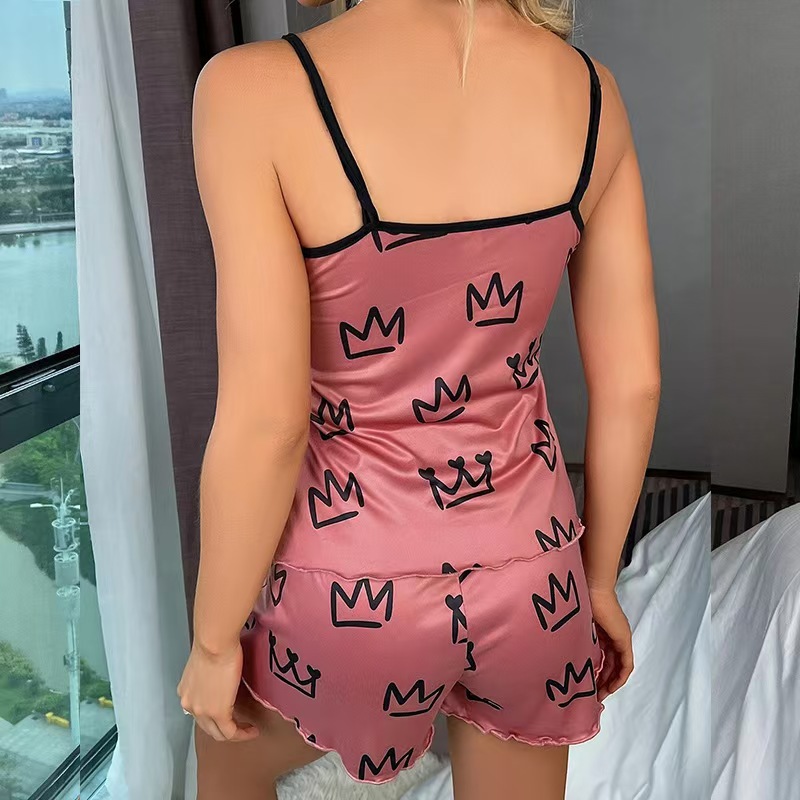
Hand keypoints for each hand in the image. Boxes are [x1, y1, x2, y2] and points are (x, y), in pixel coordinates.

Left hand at [177, 638, 259, 742]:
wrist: (214, 642)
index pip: (199, 711)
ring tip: (248, 729)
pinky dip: (242, 734)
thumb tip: (221, 675)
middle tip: (240, 725)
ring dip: (234, 734)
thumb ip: (209, 675)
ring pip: (218, 733)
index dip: (214, 715)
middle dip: (224, 729)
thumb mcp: (206, 663)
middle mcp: (190, 705)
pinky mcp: (218, 713)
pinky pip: (231, 732)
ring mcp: (202, 711)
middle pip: (207, 727)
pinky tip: (252, 730)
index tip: (230, 711)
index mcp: (186, 692)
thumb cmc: (213, 643)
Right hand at [587, 585, 633, 701]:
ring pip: (618, 666)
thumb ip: (576, 638)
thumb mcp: (576, 625)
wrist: (591, 587)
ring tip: (600, 694)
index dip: (597, 671)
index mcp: (602, 631)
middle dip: (603, 681)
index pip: (603, 656)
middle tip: (593, 695)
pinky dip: (620, 676)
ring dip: (611, 682)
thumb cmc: (579, 600)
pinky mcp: (623, 640)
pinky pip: (626, 664)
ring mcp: (620, 637)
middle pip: (612, 664)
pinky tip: (611, 686)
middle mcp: (614, 635)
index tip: (587, 683)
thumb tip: (562, 651)